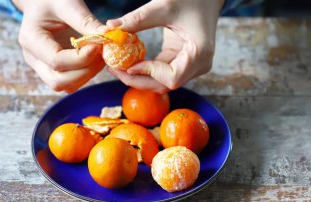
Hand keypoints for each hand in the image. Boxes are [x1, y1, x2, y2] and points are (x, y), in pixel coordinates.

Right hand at [13, 0, 105, 92]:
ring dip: (89, 74)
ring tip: (100, 54)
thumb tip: (108, 37)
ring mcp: (44, 67)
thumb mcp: (68, 4)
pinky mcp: (56, 70)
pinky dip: (88, 73)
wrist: (43, 1)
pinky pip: (73, 81)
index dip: (82, 58)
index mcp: (31, 40)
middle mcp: (34, 59)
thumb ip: (86, 21)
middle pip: (59, 82)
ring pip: (67, 86)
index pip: (57, 61)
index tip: (99, 44)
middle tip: (101, 53)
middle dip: (85, 71)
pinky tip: (96, 57)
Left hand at [106, 0, 224, 92]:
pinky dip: (146, 69)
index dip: (149, 74)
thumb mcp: (163, 6)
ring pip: (163, 82)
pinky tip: (129, 62)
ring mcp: (192, 66)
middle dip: (138, 79)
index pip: (172, 78)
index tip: (128, 65)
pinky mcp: (184, 62)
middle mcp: (199, 65)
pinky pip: (163, 73)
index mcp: (199, 53)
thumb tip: (110, 28)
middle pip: (165, 84)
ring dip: (140, 77)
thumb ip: (138, 19)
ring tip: (118, 66)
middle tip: (113, 69)